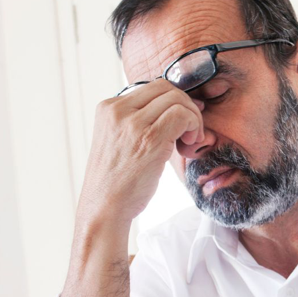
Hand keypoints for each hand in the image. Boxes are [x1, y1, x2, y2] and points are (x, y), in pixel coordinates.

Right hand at [75, 79, 204, 228]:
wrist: (104, 208)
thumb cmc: (116, 182)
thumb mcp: (118, 142)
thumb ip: (137, 122)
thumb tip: (173, 109)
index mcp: (108, 108)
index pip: (151, 87)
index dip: (173, 101)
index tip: (183, 120)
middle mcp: (117, 110)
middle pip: (165, 87)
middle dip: (185, 106)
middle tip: (189, 131)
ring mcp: (133, 123)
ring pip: (176, 99)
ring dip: (192, 118)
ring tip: (189, 141)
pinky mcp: (149, 138)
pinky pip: (182, 115)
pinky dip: (194, 126)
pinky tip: (188, 145)